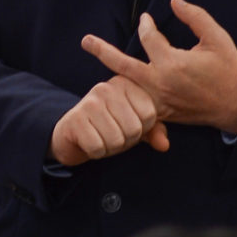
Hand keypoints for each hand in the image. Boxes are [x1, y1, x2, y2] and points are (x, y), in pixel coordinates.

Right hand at [49, 76, 168, 166]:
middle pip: (134, 129)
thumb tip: (164, 145)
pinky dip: (96, 152)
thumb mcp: (135, 126)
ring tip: (101, 137)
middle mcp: (107, 87)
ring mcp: (89, 102)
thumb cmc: (110, 126)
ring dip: (110, 148)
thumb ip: (154, 131)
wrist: (73, 133)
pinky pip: (97, 147)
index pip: (150, 115)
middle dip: (125, 140)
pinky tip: (89, 142)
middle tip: (113, 134)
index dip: (142, 129)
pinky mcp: (75, 118)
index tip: (128, 124)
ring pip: (116, 140)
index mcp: (126, 84)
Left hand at [80, 0, 236, 134]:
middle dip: (102, 51)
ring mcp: (158, 100)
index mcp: (172, 63)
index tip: (146, 18)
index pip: (148, 37)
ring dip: (110, 73)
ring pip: (126, 85)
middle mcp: (160, 83)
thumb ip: (195, 17)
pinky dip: (126, 93)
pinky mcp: (161, 112)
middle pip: (122, 65)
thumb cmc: (229, 71)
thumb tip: (174, 1)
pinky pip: (137, 101)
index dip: (146, 24)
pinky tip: (117, 87)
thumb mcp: (217, 39)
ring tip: (96, 62)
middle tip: (85, 41)